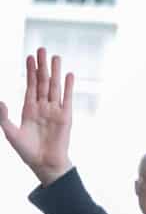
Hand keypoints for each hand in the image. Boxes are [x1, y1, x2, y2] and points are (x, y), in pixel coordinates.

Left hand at [0, 48, 74, 185]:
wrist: (45, 164)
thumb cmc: (27, 152)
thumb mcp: (10, 134)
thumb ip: (4, 118)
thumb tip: (0, 101)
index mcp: (29, 109)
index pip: (30, 86)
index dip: (29, 71)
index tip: (30, 57)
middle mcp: (43, 107)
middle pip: (42, 82)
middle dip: (42, 66)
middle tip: (42, 49)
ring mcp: (55, 111)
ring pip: (54, 87)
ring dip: (55, 72)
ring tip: (56, 57)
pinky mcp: (66, 117)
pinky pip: (67, 98)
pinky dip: (68, 86)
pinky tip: (69, 75)